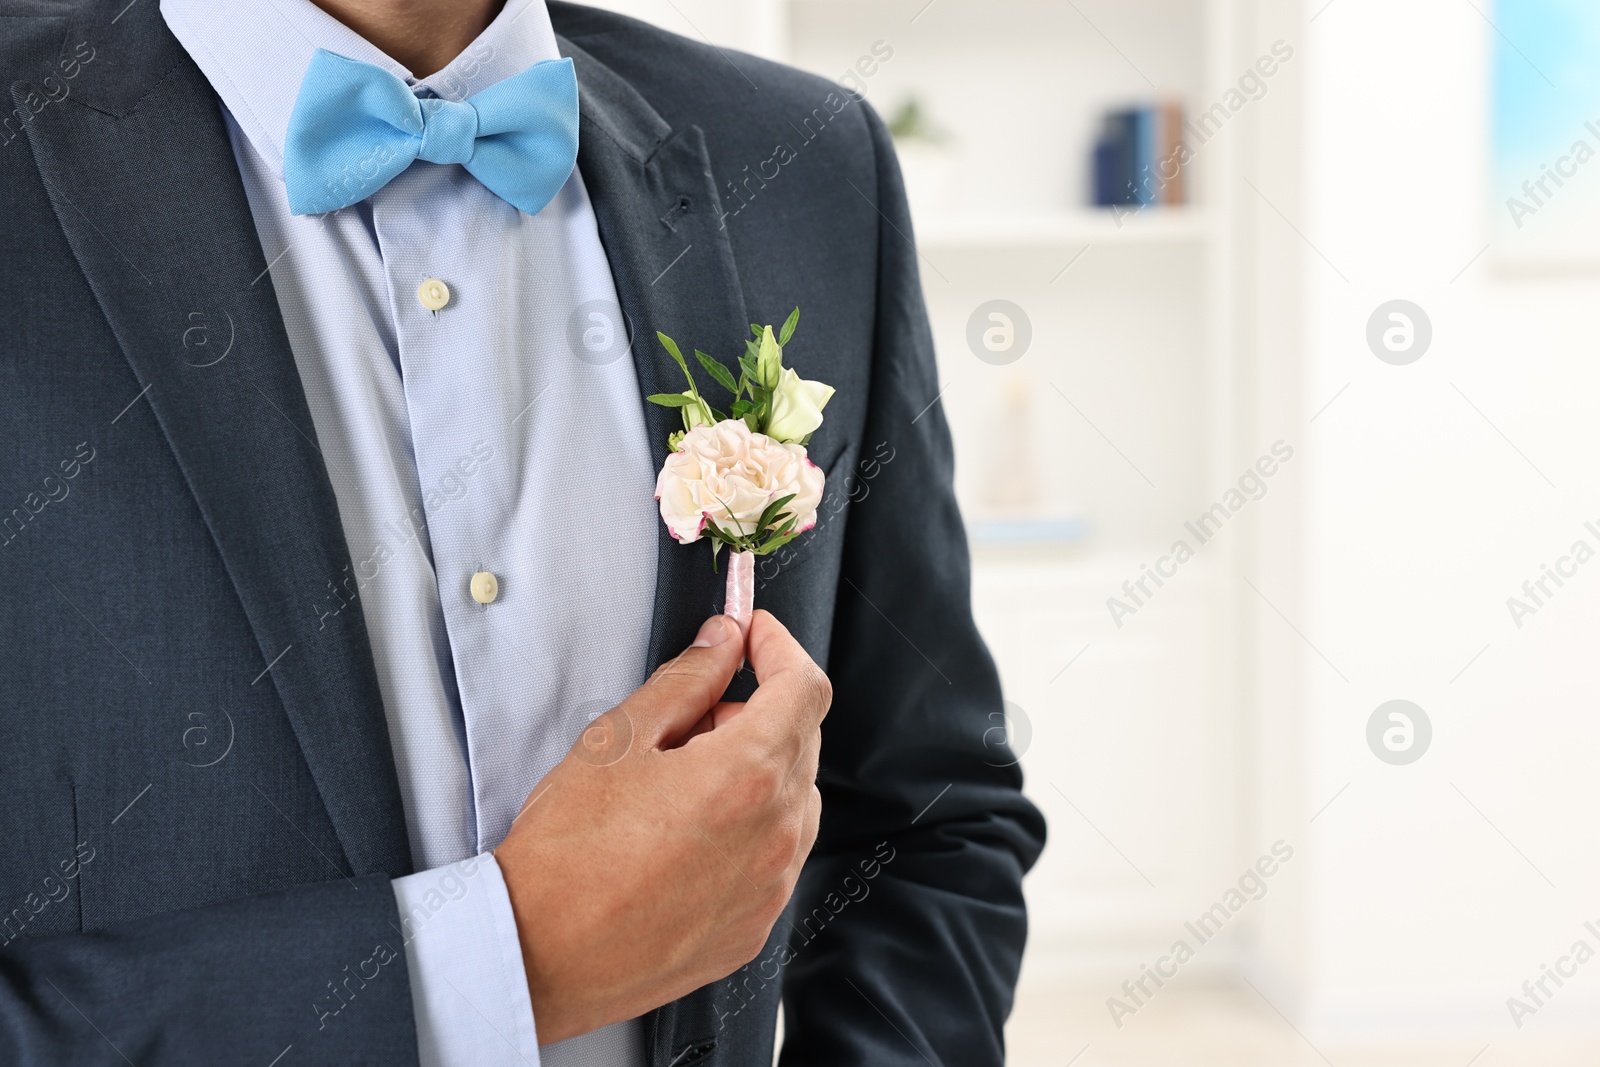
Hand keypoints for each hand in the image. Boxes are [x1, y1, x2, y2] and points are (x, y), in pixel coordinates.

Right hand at [494, 609, 830, 1044]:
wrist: (538, 955)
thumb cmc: (566, 854)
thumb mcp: (617, 740)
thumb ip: (686, 680)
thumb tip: (722, 643)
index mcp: (747, 775)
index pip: (805, 687)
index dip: (780, 648)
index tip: (755, 636)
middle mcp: (776, 834)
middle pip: (802, 741)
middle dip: (756, 711)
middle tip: (690, 719)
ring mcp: (771, 887)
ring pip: (792, 800)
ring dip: (755, 774)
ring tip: (679, 786)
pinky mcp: (756, 926)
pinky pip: (775, 857)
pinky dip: (748, 830)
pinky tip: (686, 837)